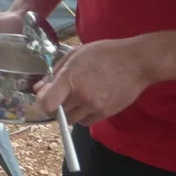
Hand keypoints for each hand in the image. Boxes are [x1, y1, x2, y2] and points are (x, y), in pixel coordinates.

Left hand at [34, 38, 153, 125]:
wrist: (136, 62)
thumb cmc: (105, 54)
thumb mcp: (76, 55)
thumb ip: (54, 72)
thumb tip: (38, 88)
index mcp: (71, 78)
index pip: (47, 103)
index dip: (43, 101)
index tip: (47, 96)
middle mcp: (81, 95)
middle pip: (58, 112)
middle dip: (57, 105)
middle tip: (64, 94)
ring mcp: (94, 106)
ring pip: (71, 119)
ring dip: (70, 112)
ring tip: (78, 97)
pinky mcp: (105, 113)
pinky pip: (85, 122)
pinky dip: (83, 116)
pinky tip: (88, 103)